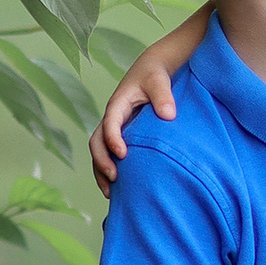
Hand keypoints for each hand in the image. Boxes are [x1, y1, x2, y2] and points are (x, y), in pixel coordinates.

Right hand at [90, 13, 207, 193]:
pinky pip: (111, 156)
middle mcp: (112, 118)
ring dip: (102, 172)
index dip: (113, 138)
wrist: (155, 70)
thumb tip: (168, 116)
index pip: (110, 122)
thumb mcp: (159, 79)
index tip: (122, 154)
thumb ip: (163, 95)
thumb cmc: (156, 73)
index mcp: (118, 103)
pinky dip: (110, 171)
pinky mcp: (123, 137)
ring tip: (111, 194)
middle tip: (115, 178)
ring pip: (100, 152)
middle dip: (102, 161)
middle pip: (97, 142)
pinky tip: (120, 190)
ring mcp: (116, 129)